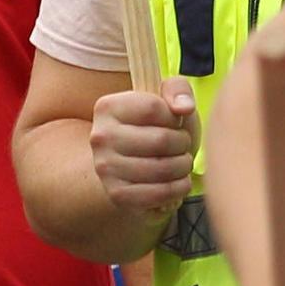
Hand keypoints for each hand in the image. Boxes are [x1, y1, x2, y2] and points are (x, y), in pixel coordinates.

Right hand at [89, 81, 198, 219]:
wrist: (132, 164)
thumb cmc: (154, 127)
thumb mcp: (166, 100)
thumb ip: (178, 91)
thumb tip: (184, 107)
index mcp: (107, 107)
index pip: (153, 108)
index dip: (174, 116)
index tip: (175, 121)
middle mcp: (100, 137)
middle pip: (161, 140)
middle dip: (183, 143)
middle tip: (183, 145)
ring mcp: (106, 168)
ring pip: (163, 168)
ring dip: (183, 166)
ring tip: (182, 162)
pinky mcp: (117, 194)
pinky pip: (159, 193)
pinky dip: (178, 188)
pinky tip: (179, 181)